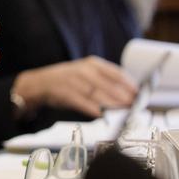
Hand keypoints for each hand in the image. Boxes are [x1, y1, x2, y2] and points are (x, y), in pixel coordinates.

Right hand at [13, 56, 136, 117]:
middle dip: (123, 96)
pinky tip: (102, 115)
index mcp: (91, 63)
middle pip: (108, 84)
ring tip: (123, 111)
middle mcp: (83, 70)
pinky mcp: (65, 93)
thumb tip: (128, 94)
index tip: (139, 93)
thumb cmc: (68, 80)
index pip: (115, 72)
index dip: (129, 84)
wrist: (39, 83)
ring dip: (112, 104)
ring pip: (97, 94)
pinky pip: (82, 102)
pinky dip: (93, 109)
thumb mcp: (86, 73)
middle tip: (134, 105)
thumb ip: (105, 81)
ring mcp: (73, 81)